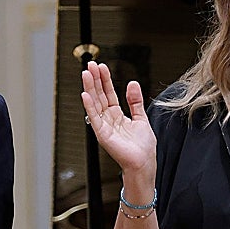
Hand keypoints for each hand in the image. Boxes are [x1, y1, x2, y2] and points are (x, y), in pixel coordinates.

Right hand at [80, 61, 156, 180]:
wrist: (144, 163)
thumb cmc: (142, 148)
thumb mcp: (141, 118)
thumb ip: (135, 101)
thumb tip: (132, 83)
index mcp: (117, 115)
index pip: (108, 93)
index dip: (105, 80)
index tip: (101, 67)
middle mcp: (108, 119)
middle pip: (99, 95)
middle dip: (95, 80)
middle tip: (90, 65)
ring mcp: (104, 126)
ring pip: (95, 103)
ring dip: (90, 88)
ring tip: (86, 74)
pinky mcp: (102, 134)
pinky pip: (94, 118)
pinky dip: (89, 106)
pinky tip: (85, 94)